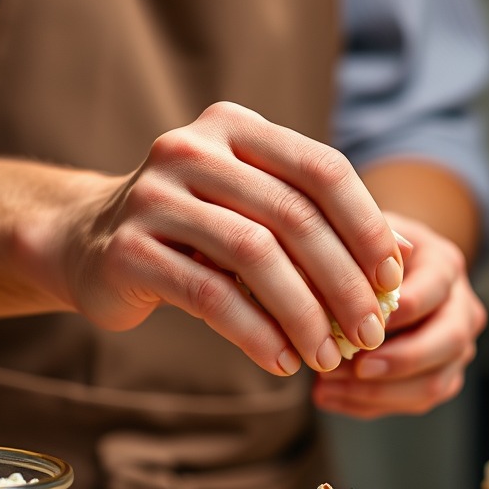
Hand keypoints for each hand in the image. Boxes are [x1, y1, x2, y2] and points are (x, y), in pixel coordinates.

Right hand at [60, 102, 404, 376]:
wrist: (85, 241)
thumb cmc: (190, 228)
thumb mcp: (250, 207)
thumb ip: (313, 219)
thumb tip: (402, 259)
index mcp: (233, 127)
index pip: (321, 168)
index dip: (367, 226)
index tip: (394, 280)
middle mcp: (191, 149)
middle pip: (292, 214)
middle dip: (342, 280)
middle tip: (370, 332)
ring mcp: (154, 196)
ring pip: (254, 254)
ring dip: (303, 313)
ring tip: (328, 355)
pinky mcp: (128, 249)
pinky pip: (209, 295)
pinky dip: (255, 333)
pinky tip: (282, 361)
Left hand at [311, 213, 486, 418]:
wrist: (380, 270)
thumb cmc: (363, 249)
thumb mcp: (360, 237)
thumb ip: (358, 248)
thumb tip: (359, 269)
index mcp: (445, 265)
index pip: (433, 289)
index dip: (399, 311)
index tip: (358, 324)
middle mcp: (461, 307)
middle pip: (449, 341)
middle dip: (400, 360)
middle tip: (354, 367)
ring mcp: (455, 347)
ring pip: (434, 383)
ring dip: (378, 392)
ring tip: (325, 388)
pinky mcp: (440, 376)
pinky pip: (413, 402)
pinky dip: (368, 404)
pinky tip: (327, 397)